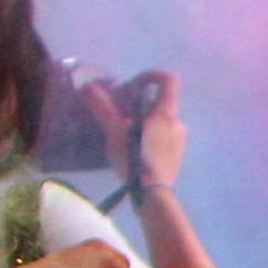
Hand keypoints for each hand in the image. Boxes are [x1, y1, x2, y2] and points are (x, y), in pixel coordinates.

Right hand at [76, 67, 182, 193]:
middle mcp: (176, 123)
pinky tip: (132, 147)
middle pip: (159, 102)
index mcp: (165, 113)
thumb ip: (102, 107)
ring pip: (159, 120)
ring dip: (142, 120)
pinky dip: (148, 134)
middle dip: (139, 102)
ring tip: (122, 132)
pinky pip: (162, 136)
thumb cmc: (134, 158)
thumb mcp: (114, 131)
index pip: (168, 81)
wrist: (152, 192)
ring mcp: (179, 140)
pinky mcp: (175, 154)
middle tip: (119, 113)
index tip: (132, 84)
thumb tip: (88, 86)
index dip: (151, 76)